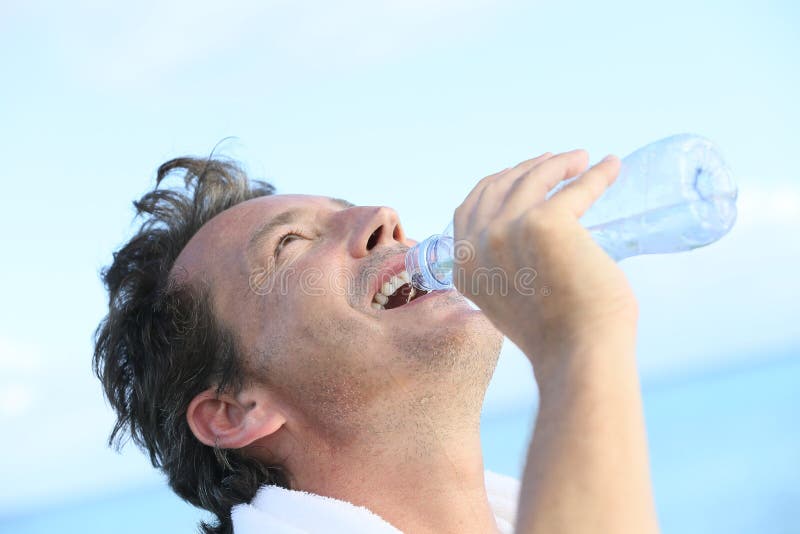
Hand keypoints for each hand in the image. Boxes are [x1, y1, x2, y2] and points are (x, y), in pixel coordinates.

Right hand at [453, 150, 637, 378]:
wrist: (579, 354)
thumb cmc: (559, 337)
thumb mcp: (510, 300)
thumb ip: (505, 269)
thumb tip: (529, 236)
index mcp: (465, 268)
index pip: (469, 209)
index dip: (497, 185)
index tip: (523, 174)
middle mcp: (477, 246)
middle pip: (498, 186)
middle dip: (527, 168)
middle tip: (558, 162)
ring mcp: (506, 231)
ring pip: (533, 178)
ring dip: (561, 163)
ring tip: (585, 160)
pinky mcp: (543, 222)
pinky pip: (575, 188)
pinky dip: (596, 175)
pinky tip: (610, 167)